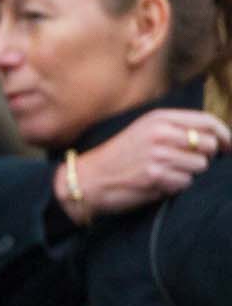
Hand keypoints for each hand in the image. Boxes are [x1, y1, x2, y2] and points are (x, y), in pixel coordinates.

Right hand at [55, 108, 230, 224]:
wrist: (88, 179)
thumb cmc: (119, 157)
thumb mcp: (143, 131)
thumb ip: (176, 129)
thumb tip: (217, 138)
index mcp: (159, 118)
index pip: (208, 122)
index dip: (224, 136)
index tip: (229, 147)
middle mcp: (161, 133)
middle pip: (209, 145)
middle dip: (203, 157)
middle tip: (184, 164)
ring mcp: (158, 154)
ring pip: (200, 166)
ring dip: (188, 173)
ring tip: (165, 173)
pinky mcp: (156, 176)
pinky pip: (186, 182)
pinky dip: (176, 186)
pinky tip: (158, 184)